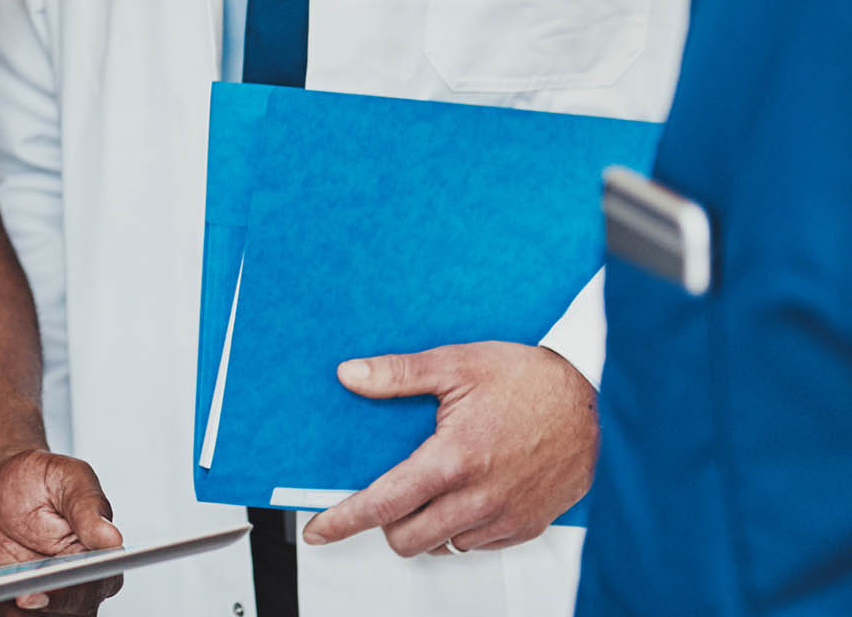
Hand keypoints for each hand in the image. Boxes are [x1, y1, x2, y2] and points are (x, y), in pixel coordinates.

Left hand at [0, 449, 123, 616]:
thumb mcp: (68, 478)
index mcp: (93, 567)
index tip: (31, 595)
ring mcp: (30, 603)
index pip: (83, 594)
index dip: (59, 599)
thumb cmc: (40, 483)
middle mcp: (65, 594)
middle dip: (22, 614)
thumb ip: (88, 507)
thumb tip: (112, 538)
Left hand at [302, 342, 597, 557]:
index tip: (319, 531)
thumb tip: (350, 375)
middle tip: (390, 494)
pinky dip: (461, 528)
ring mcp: (505, 517)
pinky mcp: (528, 525)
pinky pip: (478, 544)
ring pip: (442, 545)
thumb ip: (397, 374)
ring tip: (431, 489)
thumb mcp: (455, 364)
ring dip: (426, 526)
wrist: (591, 395)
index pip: (383, 504)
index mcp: (453, 460)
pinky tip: (466, 494)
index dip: (344, 521)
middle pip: (407, 539)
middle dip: (387, 523)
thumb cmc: (526, 378)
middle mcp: (479, 498)